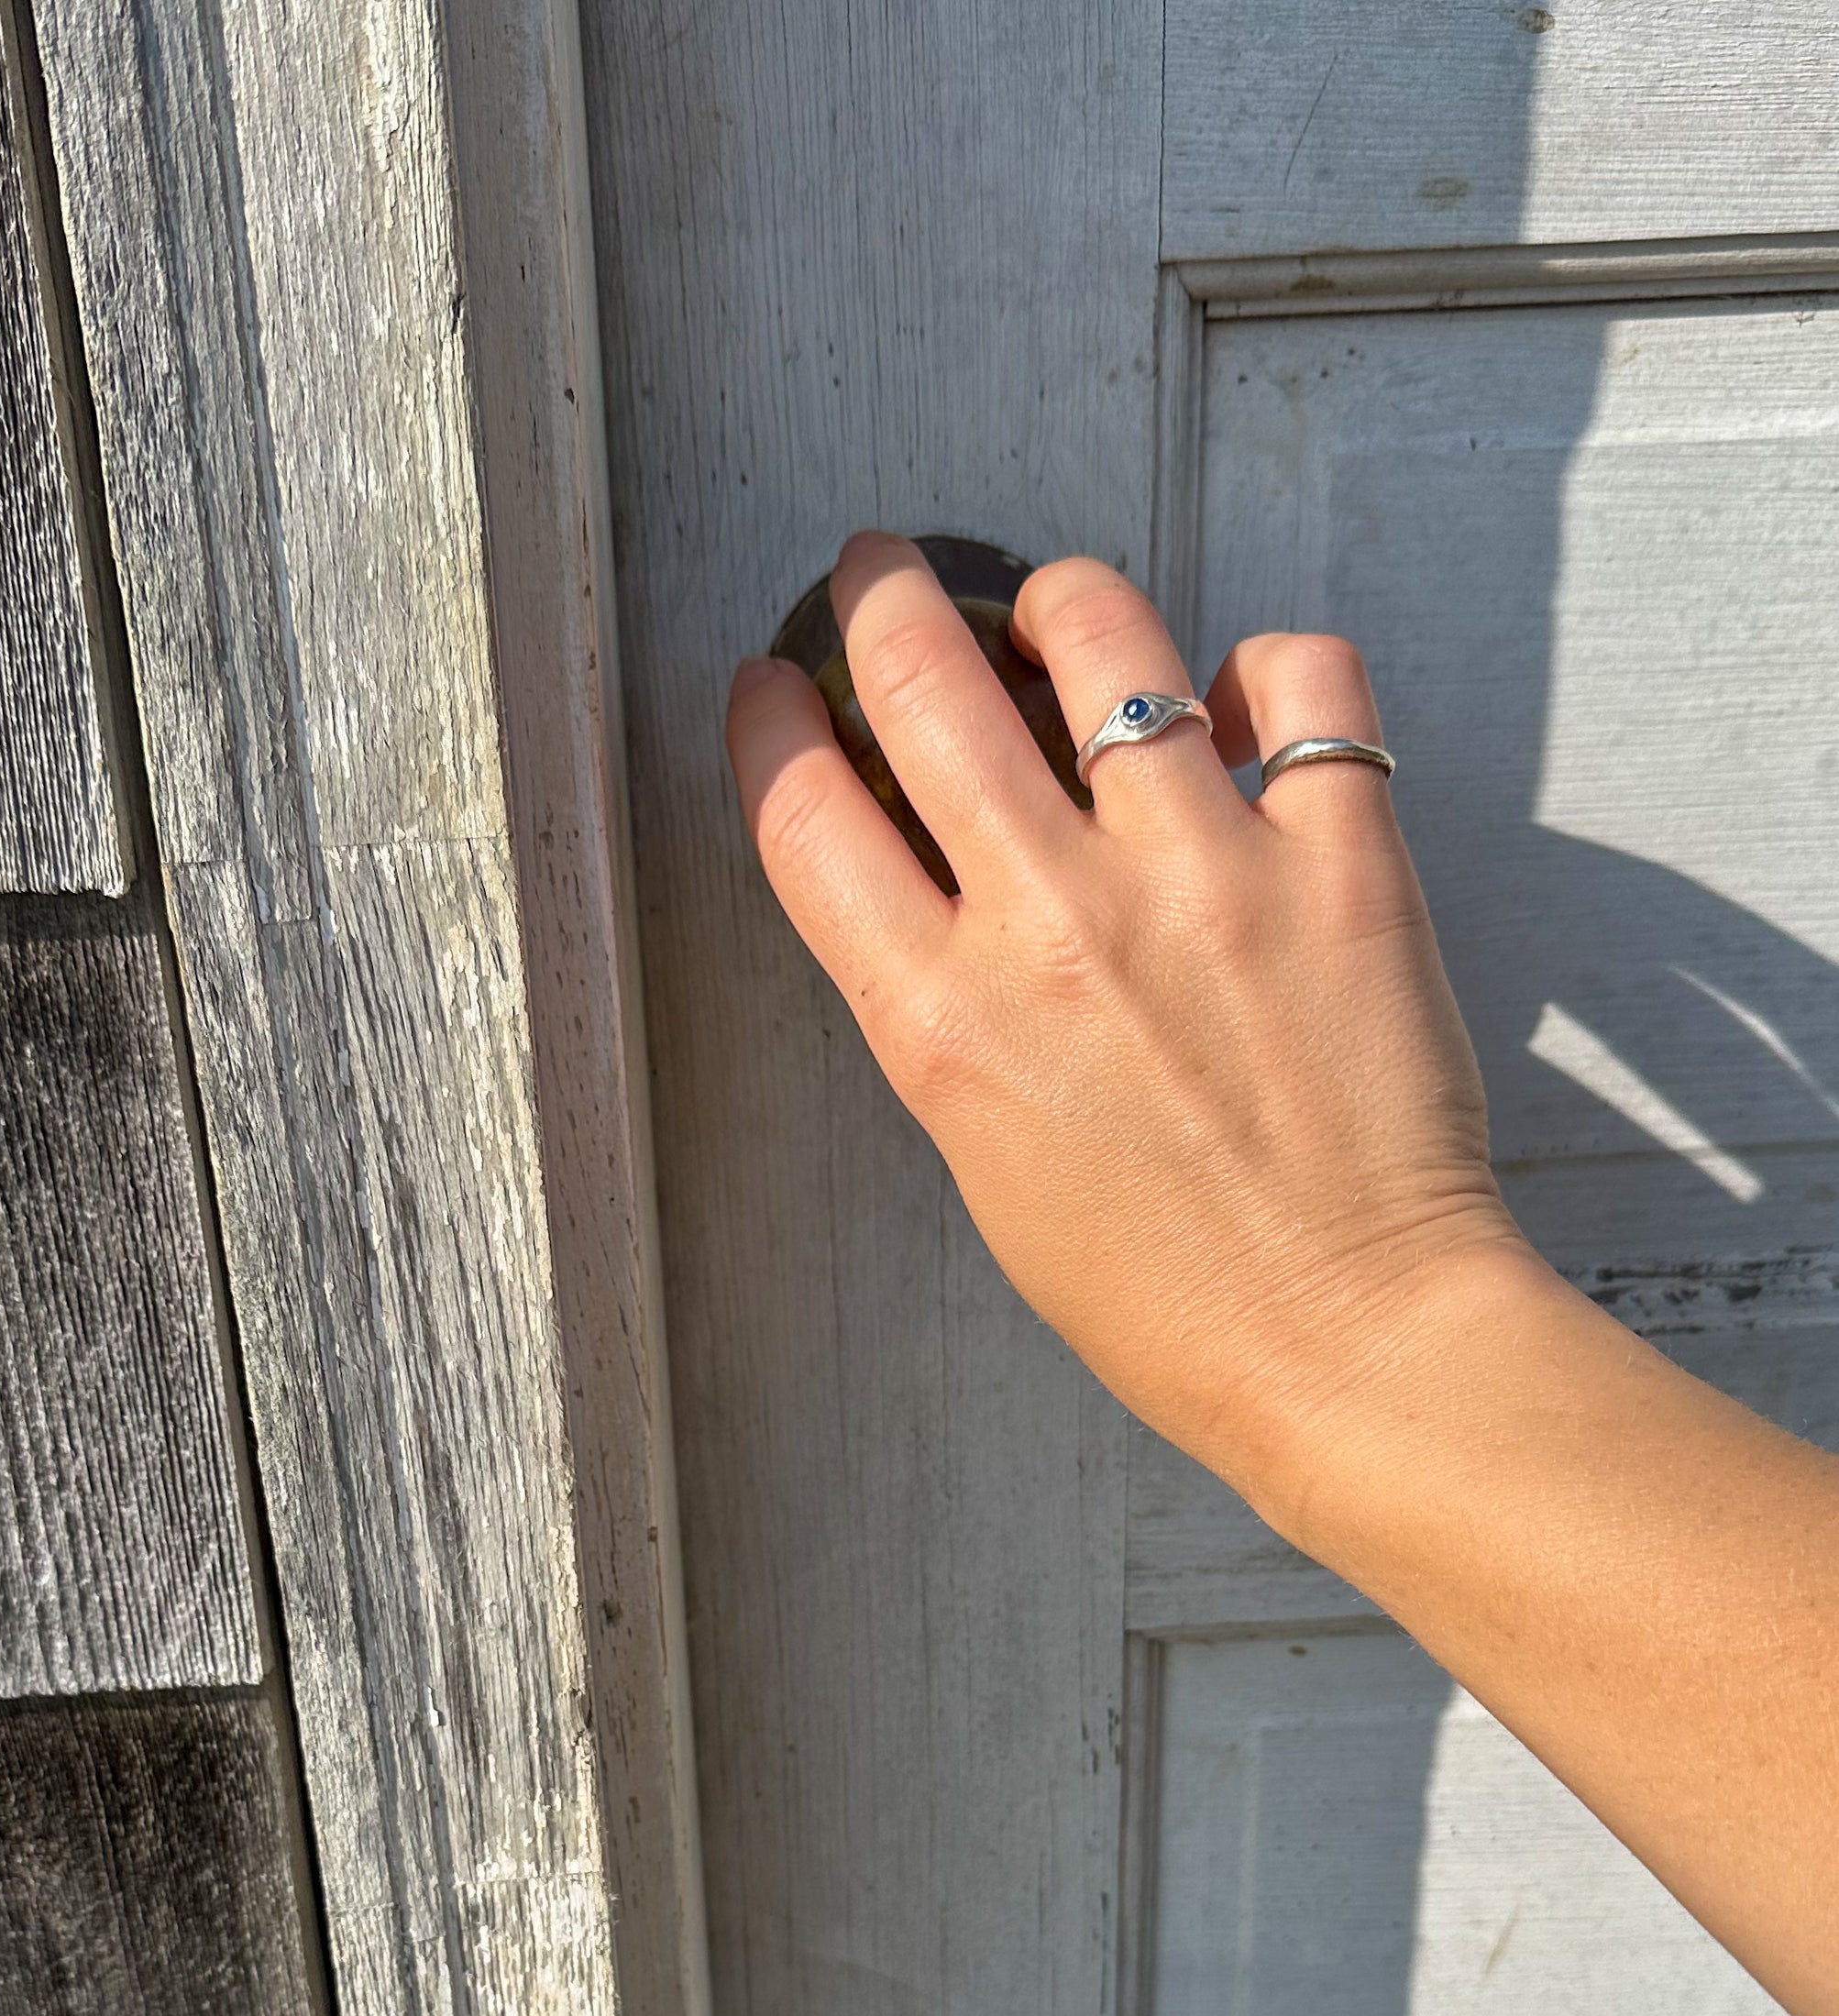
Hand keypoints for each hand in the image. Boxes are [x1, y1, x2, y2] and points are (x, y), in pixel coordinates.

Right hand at [725, 533, 1529, 1521]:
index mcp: (941, 1021)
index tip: (770, 685)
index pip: (805, 815)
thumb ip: (948, 1009)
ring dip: (1062, 602)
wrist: (1347, 1345)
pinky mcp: (1338, 863)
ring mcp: (1199, 877)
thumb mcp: (989, 1158)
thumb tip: (946, 873)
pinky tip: (1250, 706)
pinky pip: (1300, 681)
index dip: (770, 725)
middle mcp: (1052, 925)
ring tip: (1064, 615)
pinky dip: (1268, 669)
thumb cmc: (1166, 1295)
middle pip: (921, 681)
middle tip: (881, 570)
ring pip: (1100, 634)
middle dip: (881, 593)